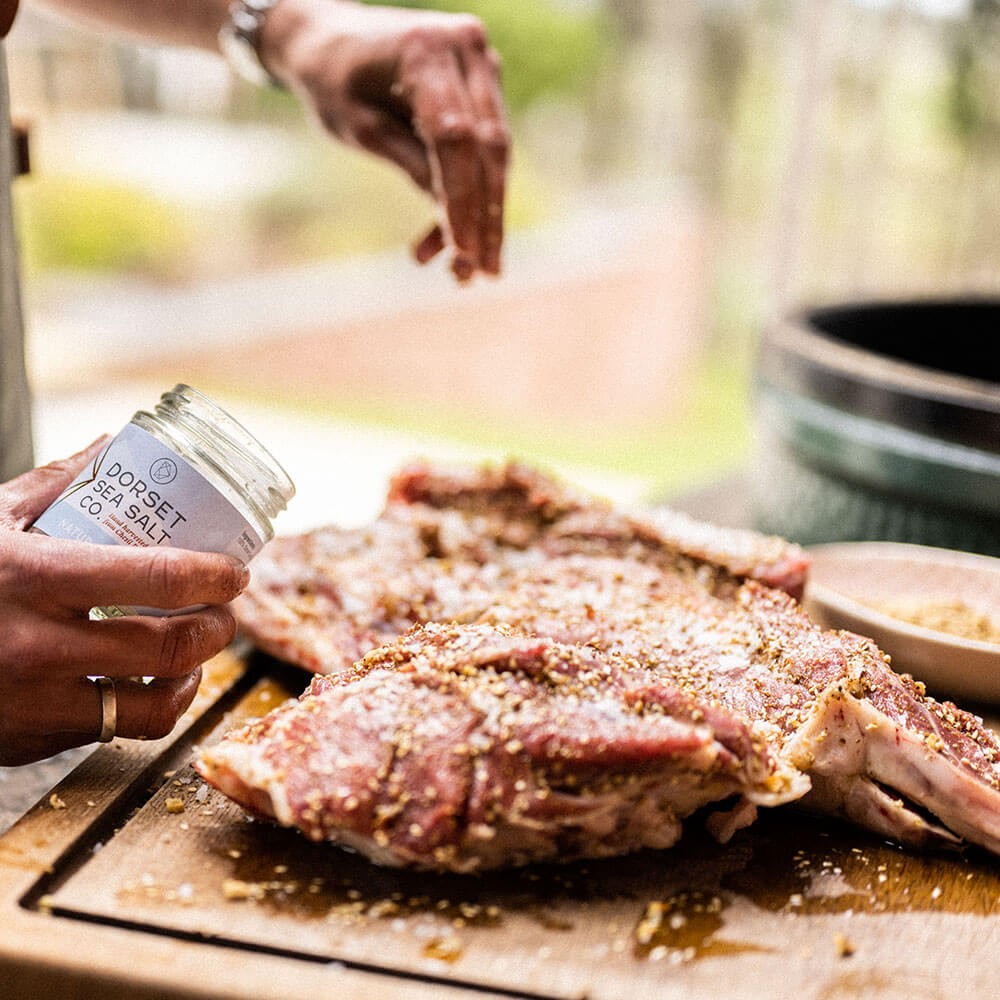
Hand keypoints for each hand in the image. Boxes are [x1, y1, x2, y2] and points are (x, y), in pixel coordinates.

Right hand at [0, 440, 249, 765]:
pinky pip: (109, 731)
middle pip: (170, 648)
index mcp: (32, 577)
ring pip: (153, 708)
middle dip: (217, 629)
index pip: (157, 577)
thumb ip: (54, 483)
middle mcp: (35, 646)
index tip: (235, 572)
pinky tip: (147, 686)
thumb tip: (116, 444)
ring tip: (196, 657)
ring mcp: (31, 703)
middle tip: (225, 613)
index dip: (215, 576)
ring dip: (192, 680)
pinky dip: (142, 708)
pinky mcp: (27, 742)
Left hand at [262, 0, 508, 281]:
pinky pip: (486, 149)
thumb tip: (457, 222)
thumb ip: (411, 165)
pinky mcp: (484, 86)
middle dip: (485, 218)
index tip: (462, 251)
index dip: (462, 200)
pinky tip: (453, 239)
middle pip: (488, 147)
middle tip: (480, 275)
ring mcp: (480, 63)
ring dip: (483, 217)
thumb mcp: (360, 128)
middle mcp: (464, 48)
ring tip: (464, 272)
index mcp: (425, 50)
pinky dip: (473, 195)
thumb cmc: (333, 81)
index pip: (456, 138)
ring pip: (495, 154)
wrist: (330, 38)